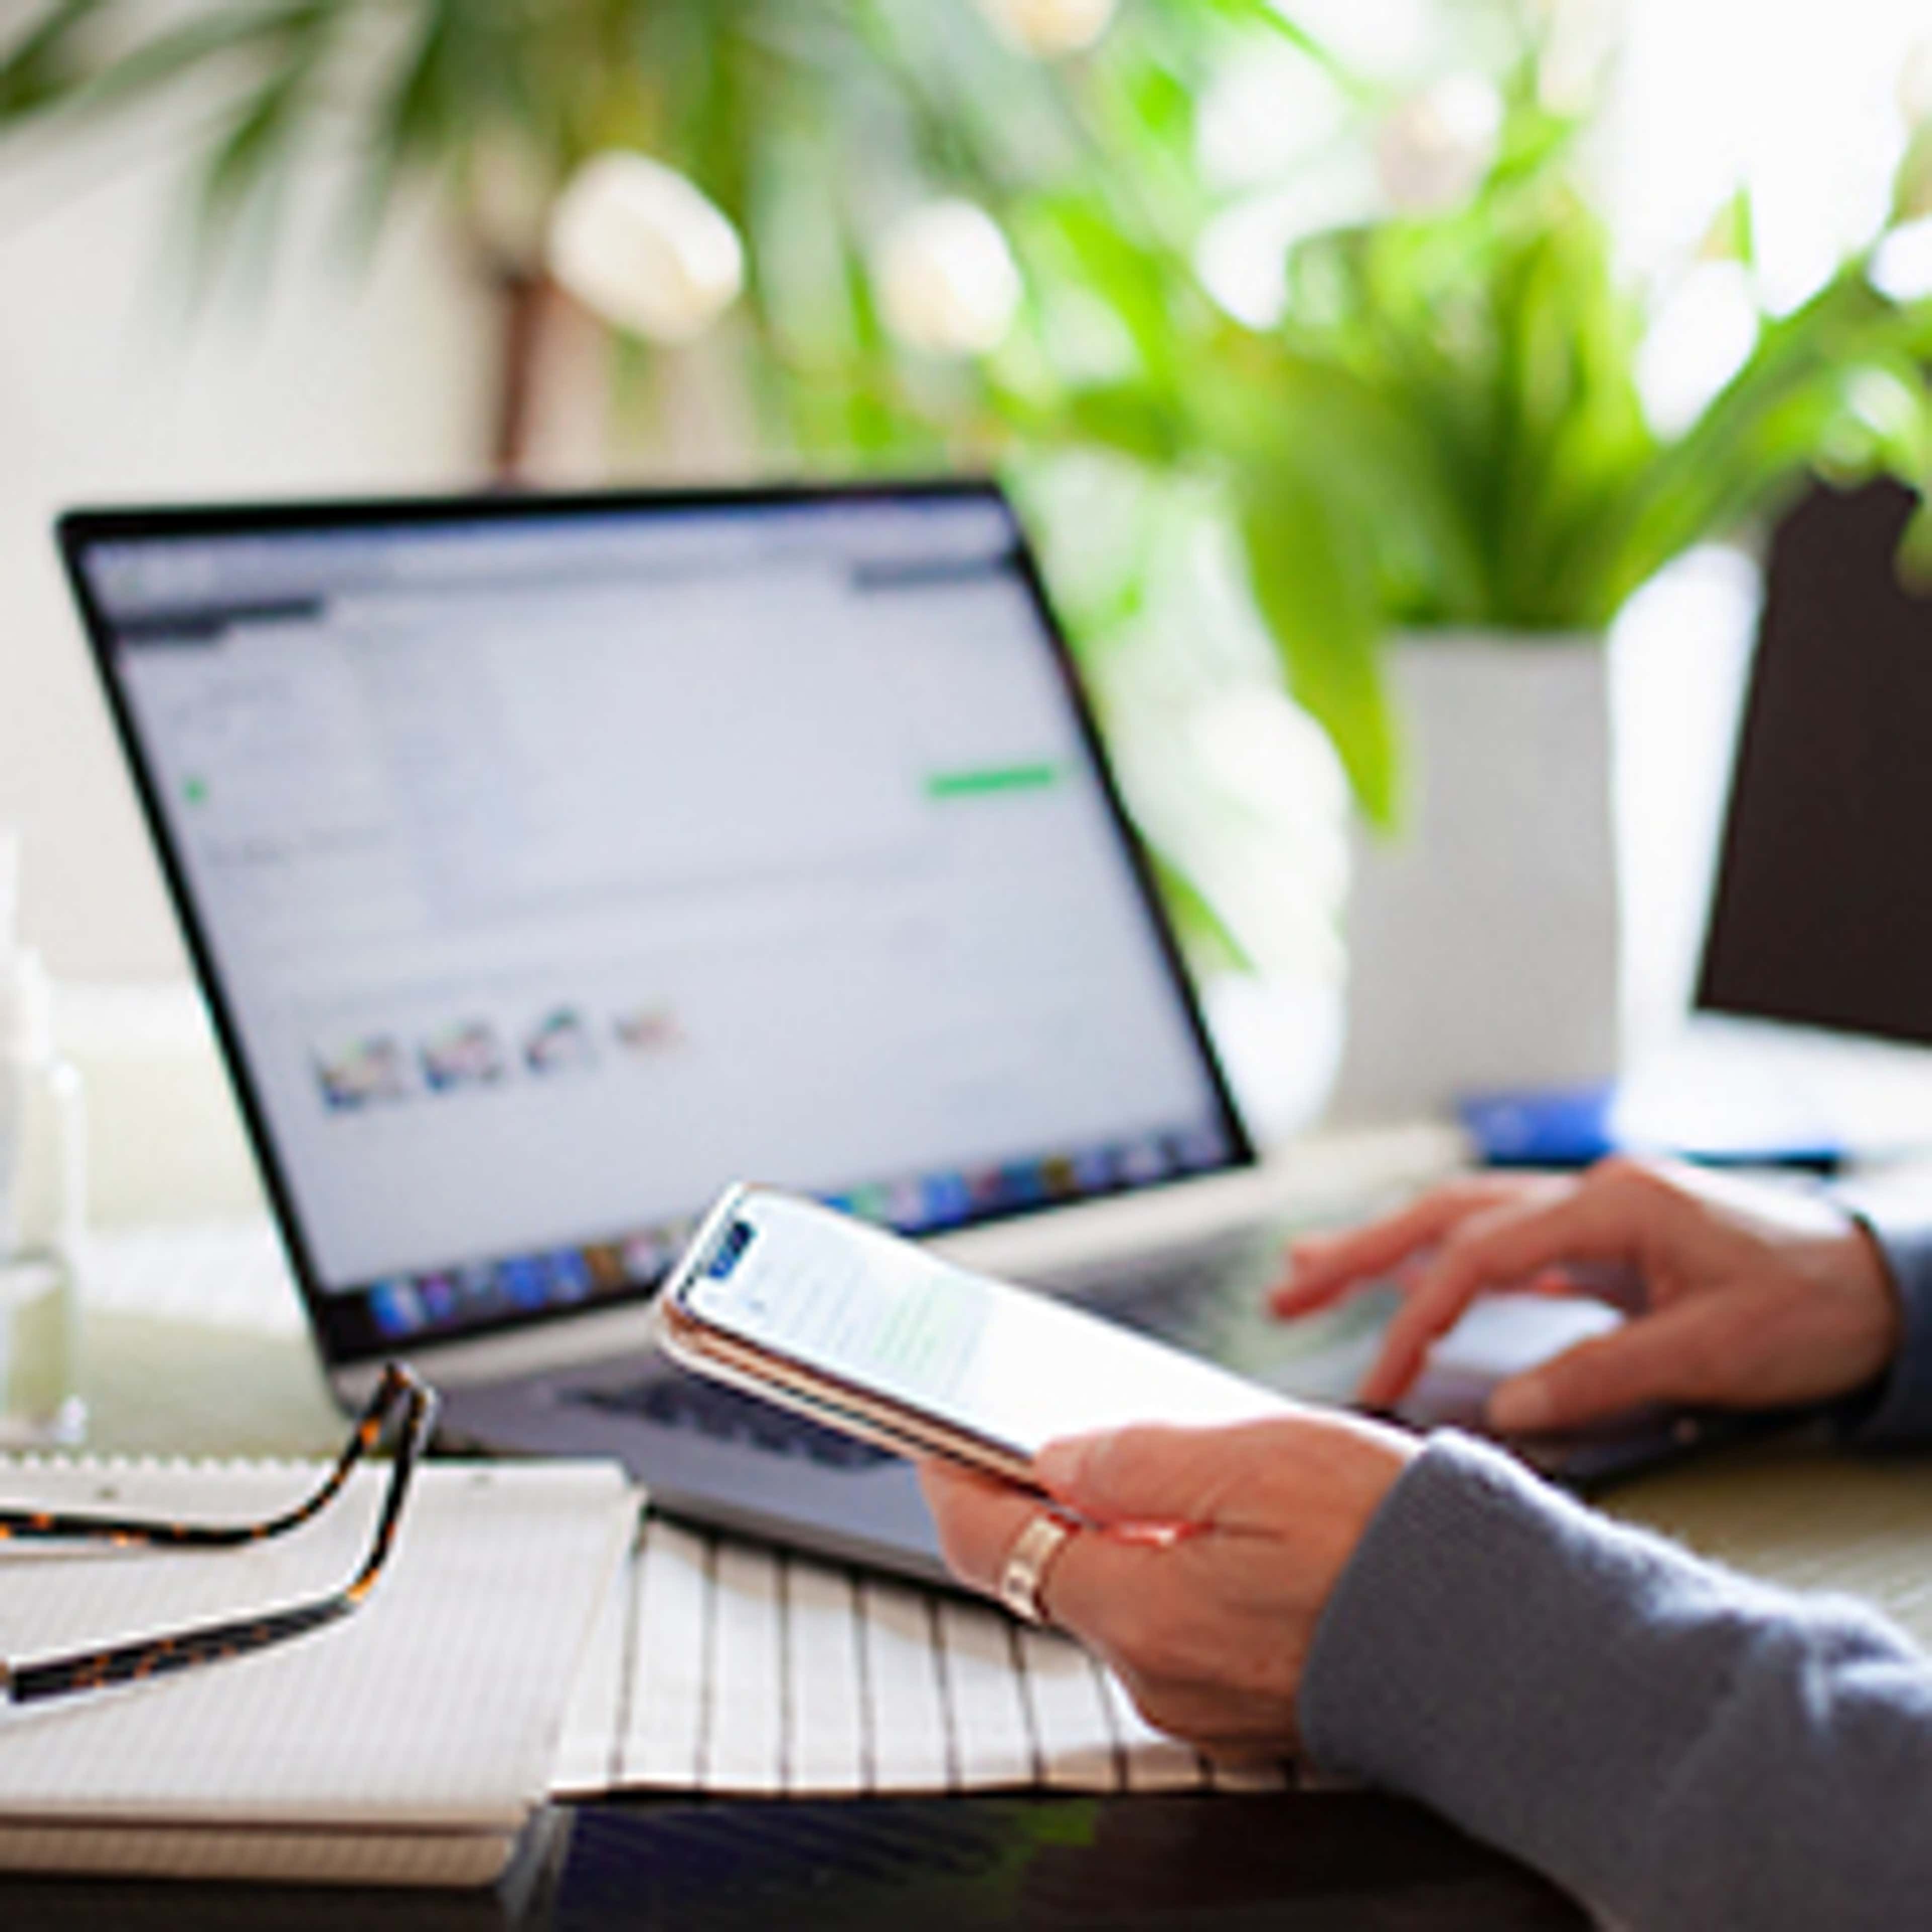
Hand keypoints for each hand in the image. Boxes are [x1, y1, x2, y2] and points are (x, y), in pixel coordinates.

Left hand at [917, 1411, 1415, 1756]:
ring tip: (1150, 1460)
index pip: (994, 1549)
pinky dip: (1167, 1567)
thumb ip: (1139, 1464)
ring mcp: (1199, 1699)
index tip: (934, 1439)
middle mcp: (1156, 1673)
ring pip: (1115, 1595)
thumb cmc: (1397, 1547)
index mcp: (1145, 1612)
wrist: (1512, 1647)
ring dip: (1113, 1530)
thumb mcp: (1259, 1461)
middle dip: (1040, 1499)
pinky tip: (1210, 1521)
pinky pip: (1172, 1623)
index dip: (955, 1485)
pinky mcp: (1244, 1704)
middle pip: (1051, 1573)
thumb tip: (1056, 1458)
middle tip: (1047, 1427)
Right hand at [1273, 1156, 1902, 1433]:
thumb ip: (1601, 1375)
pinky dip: (1441, 1262)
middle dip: (1358, 1251)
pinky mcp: (1605, 1240)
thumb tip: (1505, 1410)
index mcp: (1609, 1206)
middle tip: (1286, 1289)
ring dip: (1384, 1246)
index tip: (1375, 1383)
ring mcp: (1595, 1212)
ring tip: (1309, 1273)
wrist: (1886, 1288)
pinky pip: (1500, 1242)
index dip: (1414, 1320)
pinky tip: (1408, 1282)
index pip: (1476, 1257)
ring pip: (1462, 1219)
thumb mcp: (1714, 1351)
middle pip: (1445, 1213)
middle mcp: (1590, 1195)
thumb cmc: (1814, 1310)